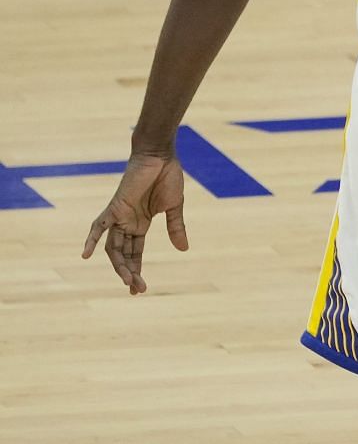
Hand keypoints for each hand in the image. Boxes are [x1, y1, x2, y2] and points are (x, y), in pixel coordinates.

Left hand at [81, 151, 187, 294]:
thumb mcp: (174, 207)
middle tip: (136, 290)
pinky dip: (91, 239)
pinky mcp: (115, 207)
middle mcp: (127, 223)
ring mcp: (119, 216)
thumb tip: (184, 249)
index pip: (135, 253)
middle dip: (130, 273)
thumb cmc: (168, 177)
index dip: (137, 270)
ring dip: (119, 265)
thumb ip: (175, 227)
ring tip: (128, 281)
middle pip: (124, 255)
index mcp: (141, 224)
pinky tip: (85, 256)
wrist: (160, 156)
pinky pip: (99, 225)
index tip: (141, 288)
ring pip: (113, 247)